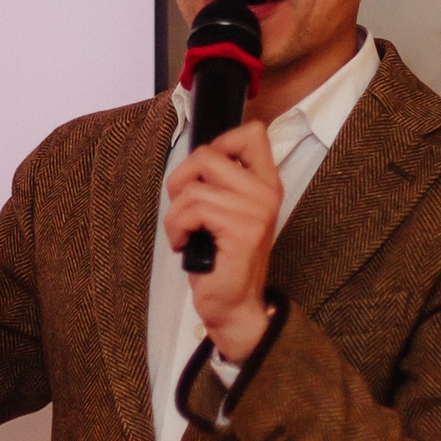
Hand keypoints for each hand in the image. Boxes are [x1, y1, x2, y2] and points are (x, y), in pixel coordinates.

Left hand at [163, 121, 281, 361]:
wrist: (235, 306)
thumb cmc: (223, 259)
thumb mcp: (225, 211)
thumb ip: (220, 181)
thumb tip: (194, 158)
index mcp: (265, 183)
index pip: (252, 133)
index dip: (218, 143)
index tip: (205, 174)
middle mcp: (265, 192)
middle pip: (207, 153)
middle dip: (181, 180)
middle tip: (184, 209)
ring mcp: (255, 211)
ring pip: (192, 187)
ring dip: (175, 213)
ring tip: (184, 233)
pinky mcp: (241, 230)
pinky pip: (192, 210)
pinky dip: (176, 227)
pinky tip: (185, 244)